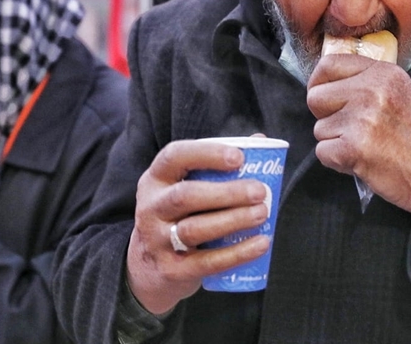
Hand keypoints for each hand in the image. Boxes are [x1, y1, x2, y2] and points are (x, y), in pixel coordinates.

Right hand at [126, 140, 270, 314]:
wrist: (147, 269)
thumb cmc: (178, 217)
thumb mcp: (182, 188)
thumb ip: (216, 166)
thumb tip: (259, 140)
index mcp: (155, 180)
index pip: (174, 157)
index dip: (206, 153)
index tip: (239, 157)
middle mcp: (151, 207)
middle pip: (185, 195)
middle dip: (226, 192)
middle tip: (260, 191)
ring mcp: (157, 240)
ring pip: (194, 229)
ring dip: (233, 220)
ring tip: (262, 214)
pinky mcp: (171, 270)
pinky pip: (206, 262)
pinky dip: (236, 253)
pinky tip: (261, 244)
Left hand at [308, 54, 410, 219]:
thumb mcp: (401, 92)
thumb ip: (367, 82)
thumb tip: (325, 82)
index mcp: (382, 73)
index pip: (328, 64)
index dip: (320, 82)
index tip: (327, 96)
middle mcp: (370, 91)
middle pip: (315, 97)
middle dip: (326, 116)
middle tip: (349, 128)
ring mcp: (361, 120)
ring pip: (319, 128)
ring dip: (336, 142)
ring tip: (366, 146)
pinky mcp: (353, 149)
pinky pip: (322, 152)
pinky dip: (337, 162)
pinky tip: (362, 161)